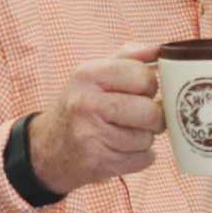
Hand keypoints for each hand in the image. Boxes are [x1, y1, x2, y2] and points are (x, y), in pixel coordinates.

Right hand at [28, 42, 163, 195]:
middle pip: (150, 111)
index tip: (140, 91)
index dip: (150, 86)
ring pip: (148, 138)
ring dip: (144, 138)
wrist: (49, 147)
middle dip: (153, 117)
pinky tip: (121, 150)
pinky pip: (144, 159)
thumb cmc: (80, 105)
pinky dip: (140, 156)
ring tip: (124, 133)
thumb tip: (162, 50)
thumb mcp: (95, 74)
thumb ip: (129, 57)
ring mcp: (91, 135)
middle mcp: (86, 103)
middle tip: (139, 116)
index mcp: (87, 74)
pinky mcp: (99, 163)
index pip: (143, 76)